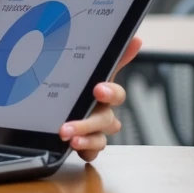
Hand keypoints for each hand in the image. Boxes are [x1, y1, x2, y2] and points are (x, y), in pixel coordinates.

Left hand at [59, 36, 142, 162]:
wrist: (56, 110)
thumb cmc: (80, 88)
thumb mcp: (90, 71)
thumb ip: (114, 58)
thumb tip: (137, 39)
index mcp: (105, 95)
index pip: (117, 95)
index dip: (110, 93)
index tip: (98, 90)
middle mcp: (103, 114)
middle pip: (107, 121)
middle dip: (88, 123)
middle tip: (69, 125)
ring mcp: (96, 132)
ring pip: (100, 140)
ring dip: (86, 139)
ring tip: (67, 137)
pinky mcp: (86, 147)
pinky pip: (91, 153)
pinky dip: (84, 151)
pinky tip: (73, 149)